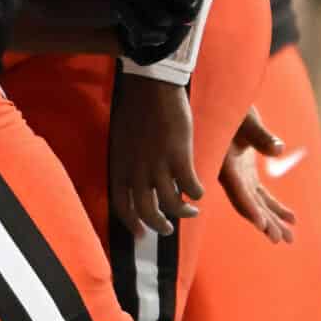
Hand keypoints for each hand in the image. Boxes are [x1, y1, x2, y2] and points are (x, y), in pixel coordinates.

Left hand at [109, 73, 198, 236]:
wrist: (150, 85)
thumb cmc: (135, 107)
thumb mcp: (122, 140)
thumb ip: (128, 162)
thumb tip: (136, 178)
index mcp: (120, 166)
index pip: (121, 205)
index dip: (132, 223)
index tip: (141, 234)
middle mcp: (137, 171)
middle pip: (147, 211)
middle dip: (159, 225)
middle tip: (167, 228)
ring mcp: (158, 166)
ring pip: (171, 204)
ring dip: (182, 212)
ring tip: (190, 211)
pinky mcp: (179, 157)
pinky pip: (191, 187)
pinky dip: (197, 193)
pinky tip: (200, 191)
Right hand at [218, 108, 297, 244]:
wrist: (222, 102)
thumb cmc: (232, 107)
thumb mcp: (246, 119)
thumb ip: (260, 135)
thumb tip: (278, 149)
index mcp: (225, 164)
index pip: (237, 190)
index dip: (249, 208)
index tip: (261, 224)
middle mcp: (230, 175)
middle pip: (248, 204)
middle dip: (264, 222)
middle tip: (279, 238)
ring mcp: (239, 176)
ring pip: (257, 203)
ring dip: (272, 220)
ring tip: (289, 237)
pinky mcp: (246, 173)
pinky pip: (261, 195)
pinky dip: (275, 206)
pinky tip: (291, 218)